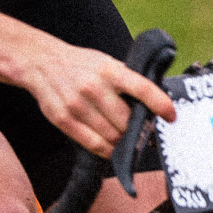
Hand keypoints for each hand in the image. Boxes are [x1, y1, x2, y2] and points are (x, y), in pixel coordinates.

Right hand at [23, 38, 175, 157]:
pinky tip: (110, 146)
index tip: (171, 116)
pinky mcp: (64, 119)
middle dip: (137, 130)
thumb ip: (127, 81)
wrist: (41, 62)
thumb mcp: (106, 63)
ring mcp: (77, 105)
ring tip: (122, 137)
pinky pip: (93, 144)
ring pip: (112, 136)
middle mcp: (94, 87)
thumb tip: (154, 101)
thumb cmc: (80, 65)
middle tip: (140, 131)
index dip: (160, 104)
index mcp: (109, 70)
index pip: (142, 88)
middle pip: (127, 122)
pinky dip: (106, 150)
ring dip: (122, 141)